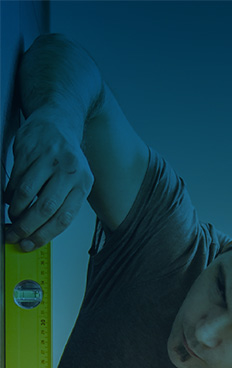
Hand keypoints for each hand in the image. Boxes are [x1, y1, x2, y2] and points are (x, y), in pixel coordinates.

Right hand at [5, 109, 93, 249]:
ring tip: (12, 217)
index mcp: (83, 183)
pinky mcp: (29, 149)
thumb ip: (63, 204)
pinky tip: (10, 198)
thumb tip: (40, 234)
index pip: (63, 218)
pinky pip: (16, 178)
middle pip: (44, 208)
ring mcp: (48, 158)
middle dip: (26, 227)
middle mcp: (69, 170)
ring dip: (15, 210)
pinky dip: (10, 193)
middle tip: (14, 235)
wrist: (58, 120)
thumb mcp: (75, 181)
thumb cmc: (66, 158)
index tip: (29, 245)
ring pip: (26, 194)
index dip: (44, 235)